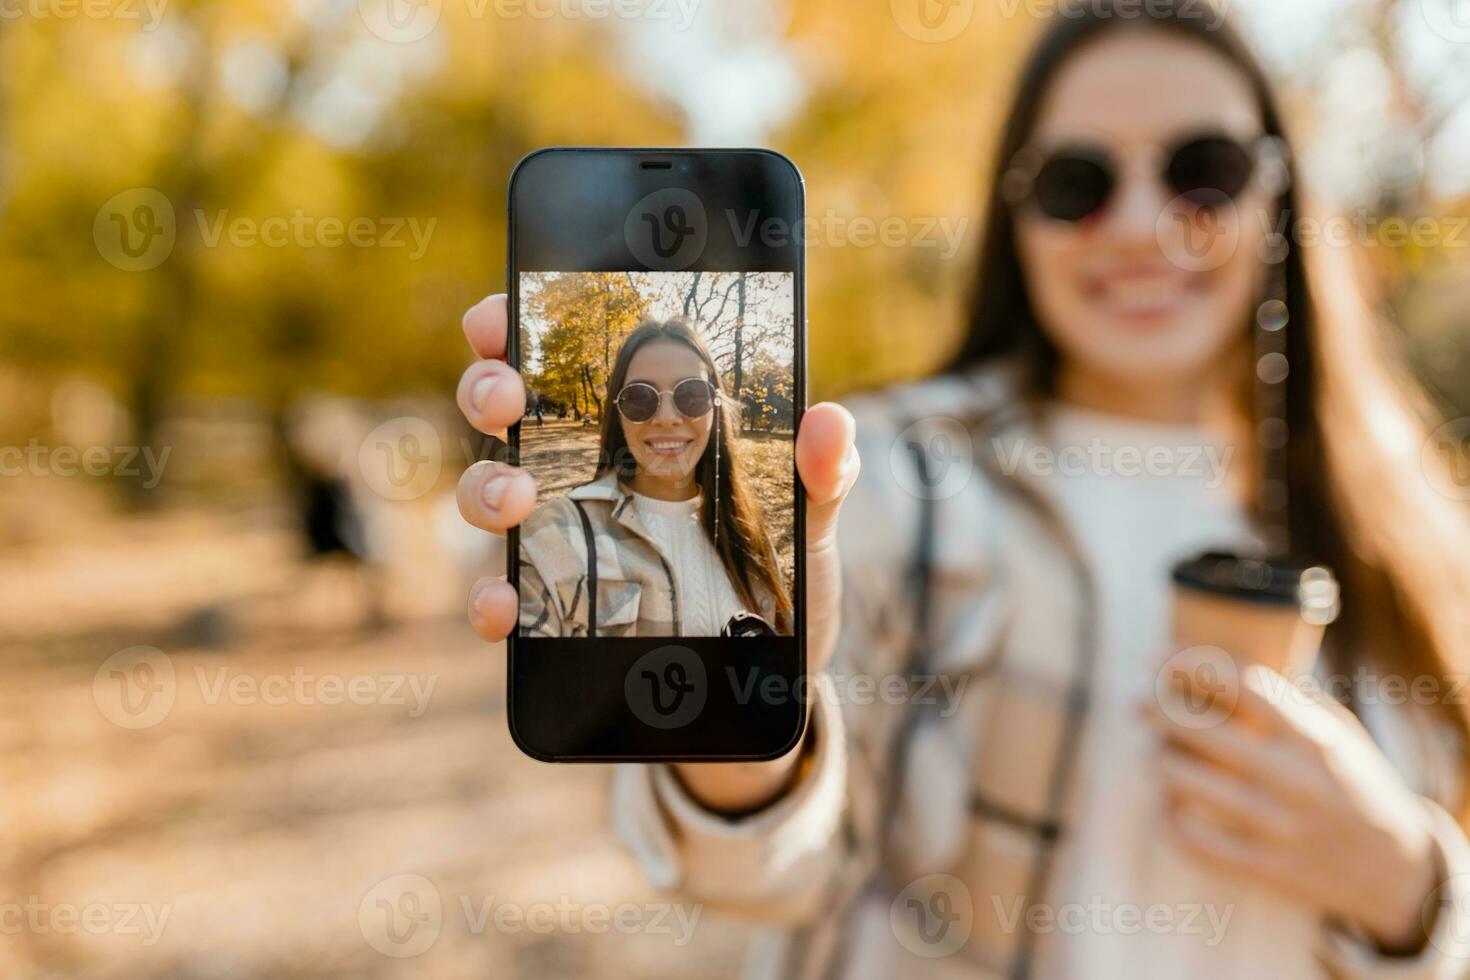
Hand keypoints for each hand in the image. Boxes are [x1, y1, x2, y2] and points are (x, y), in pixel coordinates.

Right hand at [457, 294, 859, 807]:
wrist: (775, 678)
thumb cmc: (788, 584)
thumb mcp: (812, 524)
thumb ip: (823, 472)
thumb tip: (828, 420)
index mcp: (637, 428)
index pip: (564, 358)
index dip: (517, 326)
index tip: (501, 316)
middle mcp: (586, 473)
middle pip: (505, 411)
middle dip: (488, 389)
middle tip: (505, 397)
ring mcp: (565, 538)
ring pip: (489, 494)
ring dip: (486, 487)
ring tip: (516, 498)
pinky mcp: (560, 608)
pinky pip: (506, 596)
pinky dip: (493, 598)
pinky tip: (505, 605)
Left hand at [1142, 658, 1439, 952]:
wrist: (1395, 869)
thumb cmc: (1351, 783)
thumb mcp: (1335, 733)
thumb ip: (1283, 701)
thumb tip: (1210, 661)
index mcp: (1312, 738)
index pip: (1239, 686)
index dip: (1189, 665)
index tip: (1155, 658)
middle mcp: (1292, 779)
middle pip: (1197, 728)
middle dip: (1157, 708)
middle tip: (1141, 704)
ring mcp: (1276, 826)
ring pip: (1181, 780)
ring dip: (1159, 761)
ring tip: (1159, 755)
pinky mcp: (1263, 867)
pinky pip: (1189, 838)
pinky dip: (1168, 817)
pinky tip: (1170, 805)